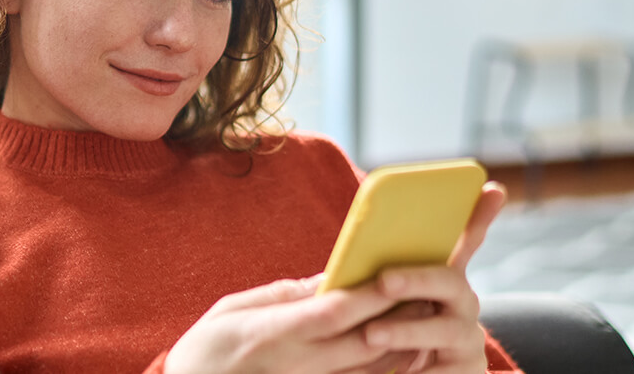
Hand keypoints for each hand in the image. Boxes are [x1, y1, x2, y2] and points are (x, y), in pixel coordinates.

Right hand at [164, 274, 406, 373]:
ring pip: (370, 365)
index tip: (398, 270)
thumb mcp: (232, 309)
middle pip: (364, 340)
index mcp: (273, 334)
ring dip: (402, 339)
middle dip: (399, 313)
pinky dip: (387, 364)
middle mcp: (297, 363)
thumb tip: (325, 279)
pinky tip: (405, 345)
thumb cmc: (205, 349)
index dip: (371, 293)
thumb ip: (283, 295)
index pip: (334, 312)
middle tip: (428, 286)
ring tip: (424, 309)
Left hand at [362, 181, 507, 372]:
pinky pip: (443, 372)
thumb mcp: (378, 306)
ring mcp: (467, 340)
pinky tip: (394, 373)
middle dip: (417, 278)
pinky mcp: (465, 373)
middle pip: (450, 281)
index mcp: (441, 282)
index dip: (479, 218)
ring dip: (407, 330)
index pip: (464, 243)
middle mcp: (462, 306)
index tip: (493, 189)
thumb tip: (348, 259)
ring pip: (445, 328)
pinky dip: (416, 372)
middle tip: (383, 281)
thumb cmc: (384, 338)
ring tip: (371, 334)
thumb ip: (376, 282)